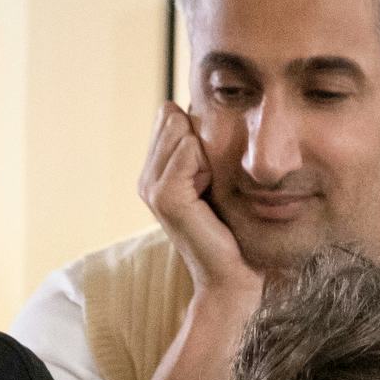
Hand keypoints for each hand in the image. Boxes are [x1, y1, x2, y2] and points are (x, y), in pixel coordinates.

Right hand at [137, 103, 250, 302]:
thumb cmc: (233, 229)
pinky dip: (206, 164)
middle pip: (170, 117)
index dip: (197, 131)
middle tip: (212, 180)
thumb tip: (199, 105)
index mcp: (154, 172)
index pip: (168, 114)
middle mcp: (146, 178)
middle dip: (200, 137)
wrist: (233, 274)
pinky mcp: (165, 196)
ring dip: (205, 151)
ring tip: (211, 187)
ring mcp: (151, 187)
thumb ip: (203, 146)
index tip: (211, 170)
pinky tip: (209, 191)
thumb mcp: (216, 179)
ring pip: (179, 129)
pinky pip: (187, 150)